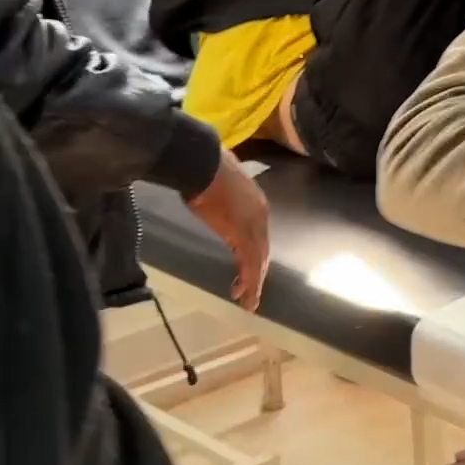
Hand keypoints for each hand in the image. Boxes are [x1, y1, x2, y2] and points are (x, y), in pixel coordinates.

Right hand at [183, 150, 270, 310]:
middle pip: (261, 250)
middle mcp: (260, 215)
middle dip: (257, 272)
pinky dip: (250, 282)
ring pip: (258, 261)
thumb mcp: (217, 183)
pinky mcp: (244, 236)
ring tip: (248, 301)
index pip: (258, 234)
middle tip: (251, 292)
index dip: (254, 252)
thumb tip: (207, 188)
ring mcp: (254, 226)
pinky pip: (250, 265)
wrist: (203, 163)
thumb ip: (218, 192)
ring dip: (254, 283)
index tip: (247, 266)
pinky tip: (245, 295)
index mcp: (255, 203)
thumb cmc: (204, 169)